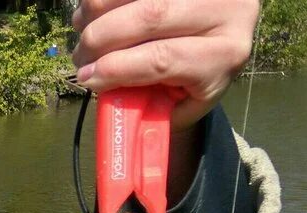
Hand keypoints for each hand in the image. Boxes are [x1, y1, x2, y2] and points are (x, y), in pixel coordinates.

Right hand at [71, 0, 259, 130]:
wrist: (225, 28)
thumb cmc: (197, 74)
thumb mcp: (184, 102)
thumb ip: (150, 108)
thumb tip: (106, 94)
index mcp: (224, 55)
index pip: (163, 59)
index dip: (116, 68)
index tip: (86, 79)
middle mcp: (226, 10)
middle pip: (150, 16)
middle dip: (101, 37)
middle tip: (80, 56)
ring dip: (96, 10)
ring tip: (82, 29)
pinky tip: (93, 11)